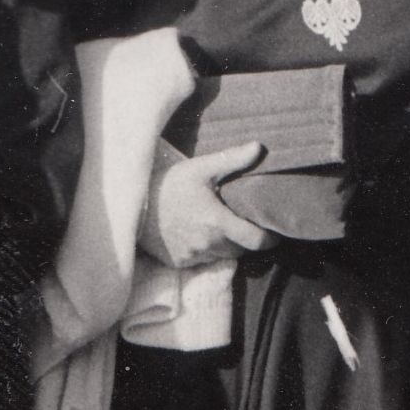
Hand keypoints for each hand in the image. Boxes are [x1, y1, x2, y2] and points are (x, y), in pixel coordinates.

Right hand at [140, 141, 273, 267]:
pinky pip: (202, 260)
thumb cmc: (169, 183)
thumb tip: (259, 147)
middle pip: (240, 249)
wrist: (133, 203)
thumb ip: (233, 159)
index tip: (275, 233)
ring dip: (226, 245)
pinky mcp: (178, 263)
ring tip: (220, 225)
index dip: (269, 239)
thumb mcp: (201, 167)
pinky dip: (205, 250)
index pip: (256, 241)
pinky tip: (197, 232)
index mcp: (217, 222)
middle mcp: (207, 244)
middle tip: (242, 221)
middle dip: (245, 238)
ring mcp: (192, 256)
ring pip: (222, 256)